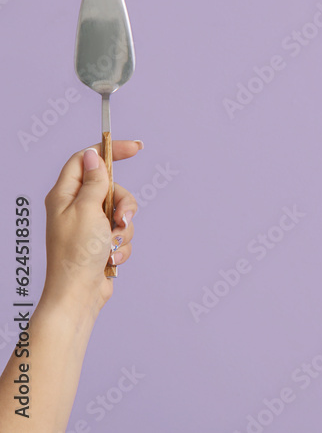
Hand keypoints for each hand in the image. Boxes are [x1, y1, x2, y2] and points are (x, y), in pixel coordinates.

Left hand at [42, 141, 142, 319]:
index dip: (109, 150)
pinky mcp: (101, 241)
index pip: (87, 159)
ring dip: (124, 228)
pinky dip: (122, 245)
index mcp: (65, 195)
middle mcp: (76, 207)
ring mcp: (90, 225)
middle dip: (124, 203)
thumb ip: (94, 181)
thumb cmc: (77, 254)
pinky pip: (123, 232)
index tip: (135, 148)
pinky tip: (111, 257)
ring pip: (121, 211)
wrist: (79, 294)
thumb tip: (93, 155)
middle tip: (121, 218)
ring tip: (113, 244)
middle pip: (111, 187)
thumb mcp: (87, 210)